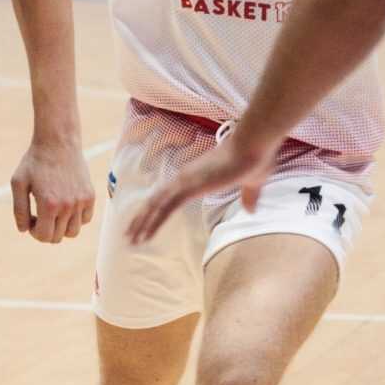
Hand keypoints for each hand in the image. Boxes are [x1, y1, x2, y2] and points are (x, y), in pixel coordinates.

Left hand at [10, 137, 95, 243]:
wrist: (58, 142)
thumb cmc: (34, 162)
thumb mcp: (18, 183)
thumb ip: (19, 210)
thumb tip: (24, 230)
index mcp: (48, 205)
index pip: (44, 236)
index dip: (34, 232)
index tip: (31, 219)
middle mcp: (67, 206)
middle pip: (57, 237)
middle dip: (45, 231)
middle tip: (39, 215)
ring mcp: (81, 201)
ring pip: (73, 232)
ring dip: (61, 227)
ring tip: (53, 213)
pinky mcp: (90, 196)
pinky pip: (85, 220)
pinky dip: (76, 219)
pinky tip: (65, 206)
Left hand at [126, 129, 278, 244]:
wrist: (255, 145)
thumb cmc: (254, 159)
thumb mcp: (252, 182)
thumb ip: (249, 196)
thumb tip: (251, 209)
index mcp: (194, 177)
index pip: (166, 197)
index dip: (153, 211)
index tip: (144, 225)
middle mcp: (184, 178)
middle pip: (154, 201)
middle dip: (140, 219)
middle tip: (129, 236)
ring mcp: (185, 181)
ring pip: (155, 205)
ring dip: (141, 223)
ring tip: (131, 240)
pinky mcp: (190, 186)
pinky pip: (165, 207)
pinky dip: (153, 221)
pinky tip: (145, 235)